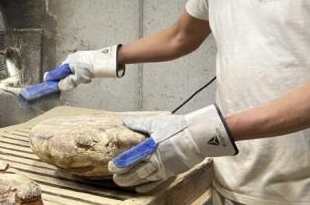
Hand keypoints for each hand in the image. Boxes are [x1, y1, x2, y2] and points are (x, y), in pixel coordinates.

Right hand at [55, 45, 123, 90]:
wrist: (108, 60)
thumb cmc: (93, 67)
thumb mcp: (79, 78)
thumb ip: (68, 82)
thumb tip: (59, 86)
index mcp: (67, 62)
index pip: (56, 73)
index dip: (54, 81)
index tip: (53, 87)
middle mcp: (71, 58)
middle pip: (65, 72)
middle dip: (70, 79)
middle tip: (78, 83)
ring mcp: (79, 57)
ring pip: (74, 71)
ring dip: (78, 77)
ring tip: (87, 79)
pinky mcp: (85, 58)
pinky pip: (80, 68)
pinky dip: (83, 73)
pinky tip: (90, 76)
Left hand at [108, 105, 236, 190]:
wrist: (198, 137)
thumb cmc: (177, 128)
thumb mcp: (155, 123)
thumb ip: (138, 124)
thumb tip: (124, 121)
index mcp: (150, 147)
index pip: (131, 158)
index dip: (120, 163)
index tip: (111, 166)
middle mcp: (156, 160)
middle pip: (136, 171)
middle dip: (124, 176)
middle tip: (114, 177)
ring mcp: (164, 168)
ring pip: (145, 178)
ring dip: (132, 181)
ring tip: (122, 183)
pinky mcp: (171, 171)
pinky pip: (156, 181)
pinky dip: (147, 185)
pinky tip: (139, 188)